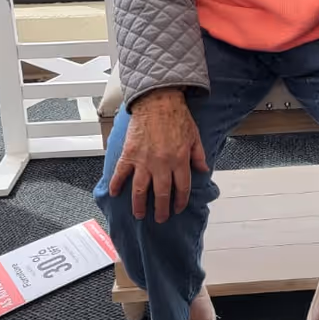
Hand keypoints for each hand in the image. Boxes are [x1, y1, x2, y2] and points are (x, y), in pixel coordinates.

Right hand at [108, 88, 208, 222]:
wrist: (158, 100)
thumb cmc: (177, 116)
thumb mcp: (194, 136)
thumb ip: (198, 155)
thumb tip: (203, 170)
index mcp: (179, 160)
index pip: (182, 188)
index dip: (180, 201)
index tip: (178, 208)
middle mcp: (162, 164)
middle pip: (162, 194)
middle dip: (162, 210)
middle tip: (160, 218)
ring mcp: (144, 160)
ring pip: (140, 190)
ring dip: (139, 205)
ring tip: (140, 214)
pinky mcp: (129, 154)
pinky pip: (121, 173)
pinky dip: (117, 184)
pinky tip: (115, 194)